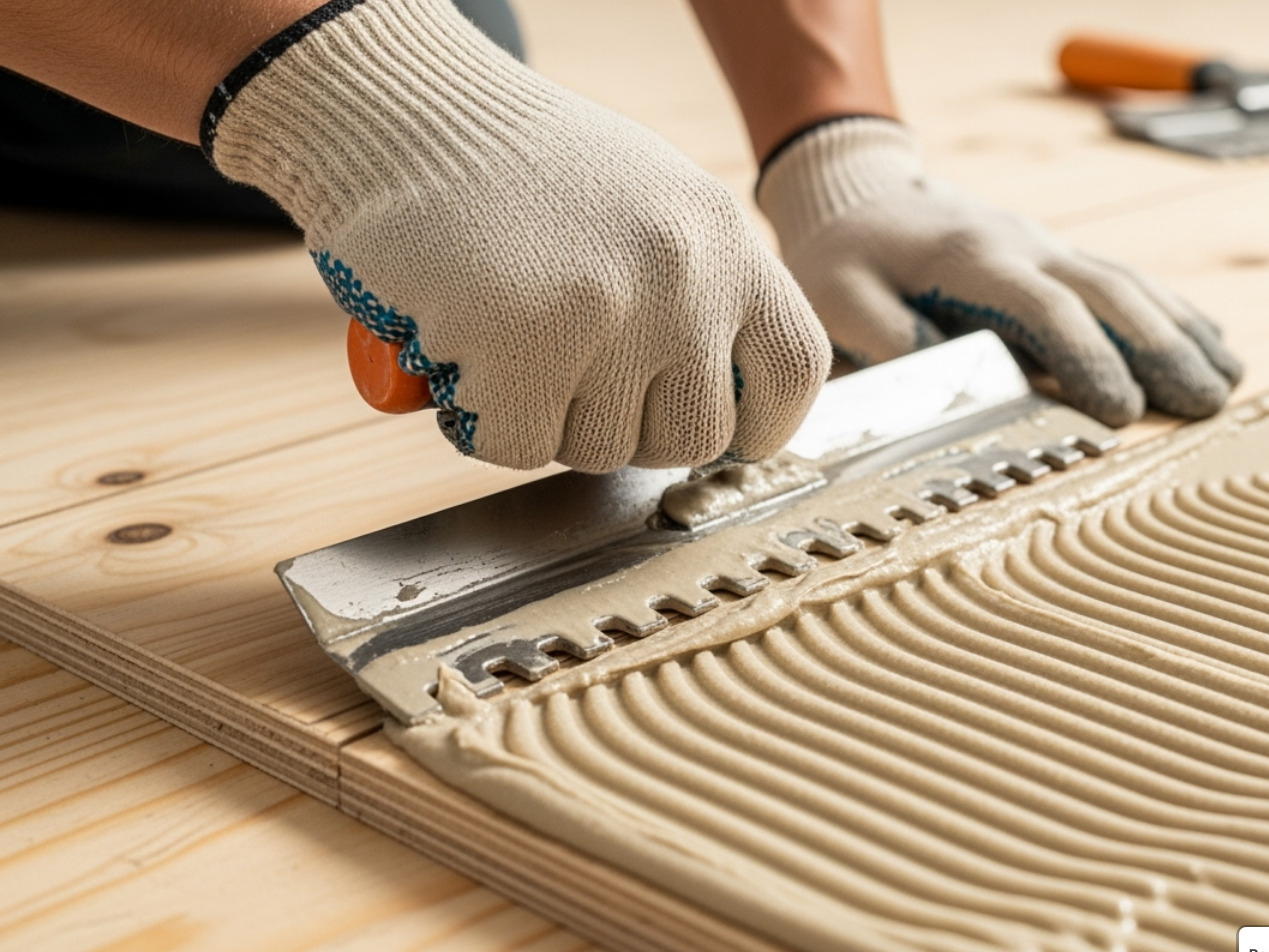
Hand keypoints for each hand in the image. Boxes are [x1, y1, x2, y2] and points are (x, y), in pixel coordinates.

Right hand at [204, 0, 829, 470]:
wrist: (408, 117)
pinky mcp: (521, 345)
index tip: (724, 434)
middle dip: (632, 432)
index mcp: (725, 240)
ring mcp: (606, 312)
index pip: (794, 370)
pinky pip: (520, 447)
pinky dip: (484, 422)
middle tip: (574, 382)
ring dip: (550, 422)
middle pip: (694, 437)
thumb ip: (702, 291)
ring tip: (511, 344)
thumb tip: (727, 397)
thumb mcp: (652, 207)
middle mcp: (683, 276)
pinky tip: (465, 356)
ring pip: (602, 451)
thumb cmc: (521, 170)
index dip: (760, 424)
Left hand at [757, 117, 1240, 425]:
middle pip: (1108, 293)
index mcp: (973, 261)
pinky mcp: (1057, 257)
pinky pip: (1127, 279)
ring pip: (1130, 283)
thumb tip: (945, 377)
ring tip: (1228, 381)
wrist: (857, 196)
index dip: (1088, 358)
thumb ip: (886, 336)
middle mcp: (1025, 247)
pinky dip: (1174, 312)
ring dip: (1181, 331)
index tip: (1122, 410)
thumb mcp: (839, 297)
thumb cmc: (845, 259)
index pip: (1046, 308)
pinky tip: (1212, 343)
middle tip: (1204, 404)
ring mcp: (1048, 247)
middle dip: (1160, 349)